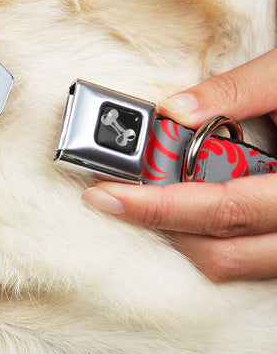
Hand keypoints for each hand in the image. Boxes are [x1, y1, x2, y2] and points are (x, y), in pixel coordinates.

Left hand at [83, 49, 276, 281]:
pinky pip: (246, 257)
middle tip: (114, 195)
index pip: (221, 208)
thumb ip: (236, 91)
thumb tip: (175, 110)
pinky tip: (187, 204)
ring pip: (233, 262)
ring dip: (182, 234)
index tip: (106, 194)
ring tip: (147, 198)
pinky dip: (208, 236)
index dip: (157, 206)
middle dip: (158, 224)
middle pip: (220, 250)